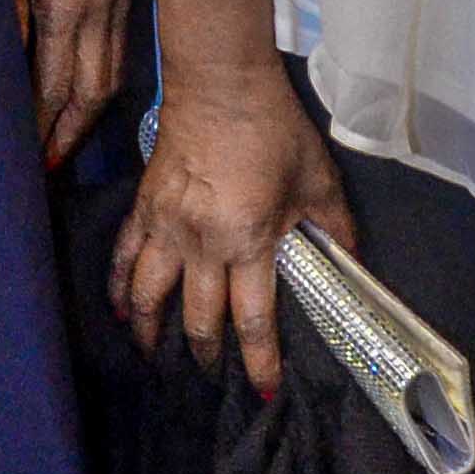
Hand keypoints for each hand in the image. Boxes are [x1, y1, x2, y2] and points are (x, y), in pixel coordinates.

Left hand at [6, 0, 130, 167]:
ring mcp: (119, 7)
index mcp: (67, 6)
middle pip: (92, 94)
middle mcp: (101, 15)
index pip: (56, 84)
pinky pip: (119, 57)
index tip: (30, 156)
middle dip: (70, 135)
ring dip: (89, 119)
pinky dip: (104, 90)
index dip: (43, 126)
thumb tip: (5, 65)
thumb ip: (9, 11)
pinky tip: (88, 101)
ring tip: (66, 144)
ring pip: (111, 80)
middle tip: (49, 167)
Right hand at [112, 73, 351, 395]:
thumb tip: (355, 266)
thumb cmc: (275, 128)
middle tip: (213, 378)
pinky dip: (119, 287)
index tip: (265, 391)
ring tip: (157, 358)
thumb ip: (335, 230)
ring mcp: (166, 226)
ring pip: (149, 296)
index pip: (252, 319)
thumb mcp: (318, 180)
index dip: (260, 362)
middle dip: (207, 357)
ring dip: (152, 334)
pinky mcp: (144, 206)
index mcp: (248, 240)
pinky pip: (124, 256)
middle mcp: (201, 243)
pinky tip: (120, 311)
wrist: (220, 82)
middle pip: (197, 319)